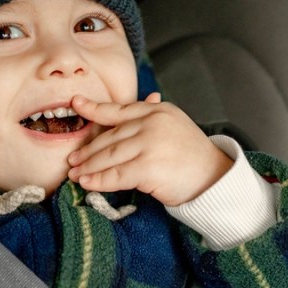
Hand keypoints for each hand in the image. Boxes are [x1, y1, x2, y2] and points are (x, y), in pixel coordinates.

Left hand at [67, 93, 232, 205]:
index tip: (75, 103)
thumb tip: (138, 105)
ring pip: (109, 156)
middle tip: (73, 160)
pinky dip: (99, 181)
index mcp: (157, 111)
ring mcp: (149, 144)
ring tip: (75, 174)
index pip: (120, 109)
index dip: (94, 108)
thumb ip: (153, 118)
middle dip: (88, 150)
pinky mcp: (147, 167)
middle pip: (110, 137)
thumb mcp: (174, 127)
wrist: (214, 178)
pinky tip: (87, 184)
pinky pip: (116, 175)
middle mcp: (152, 123)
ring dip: (89, 167)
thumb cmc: (194, 157)